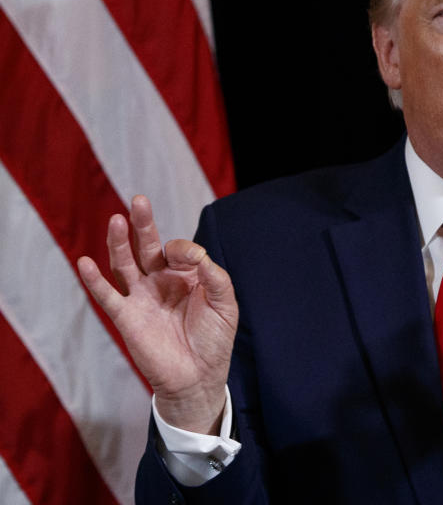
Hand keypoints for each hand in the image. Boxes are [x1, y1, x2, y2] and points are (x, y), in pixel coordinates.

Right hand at [77, 195, 237, 434]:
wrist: (199, 377)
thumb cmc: (214, 339)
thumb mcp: (224, 302)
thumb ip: (213, 274)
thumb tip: (192, 252)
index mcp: (186, 276)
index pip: (179, 250)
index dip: (185, 249)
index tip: (195, 259)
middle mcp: (160, 282)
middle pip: (147, 247)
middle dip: (143, 224)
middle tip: (139, 200)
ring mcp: (141, 298)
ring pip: (125, 264)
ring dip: (119, 243)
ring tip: (115, 219)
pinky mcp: (127, 318)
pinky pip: (107, 296)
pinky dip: (94, 281)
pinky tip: (83, 262)